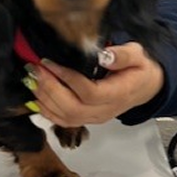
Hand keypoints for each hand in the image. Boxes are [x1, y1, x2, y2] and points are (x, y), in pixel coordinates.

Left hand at [28, 42, 163, 126]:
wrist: (145, 86)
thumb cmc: (139, 69)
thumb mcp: (138, 55)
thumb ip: (123, 55)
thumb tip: (103, 55)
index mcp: (118, 94)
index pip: (89, 92)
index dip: (67, 78)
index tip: (50, 62)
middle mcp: (104, 111)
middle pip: (72, 108)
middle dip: (50, 88)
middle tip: (36, 69)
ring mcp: (94, 118)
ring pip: (65, 117)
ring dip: (44, 98)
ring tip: (32, 78)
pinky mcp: (86, 119)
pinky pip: (62, 121)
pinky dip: (46, 109)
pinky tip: (35, 94)